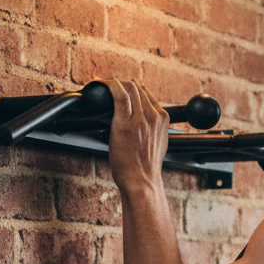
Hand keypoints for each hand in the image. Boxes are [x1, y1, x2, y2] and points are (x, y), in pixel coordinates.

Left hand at [104, 79, 169, 193]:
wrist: (141, 181)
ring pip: (128, 88)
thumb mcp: (158, 144)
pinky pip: (118, 94)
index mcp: (163, 120)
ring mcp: (139, 118)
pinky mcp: (124, 122)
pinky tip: (101, 83)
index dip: (133, 88)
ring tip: (104, 84)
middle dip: (123, 84)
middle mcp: (153, 115)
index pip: (147, 94)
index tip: (123, 88)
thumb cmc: (145, 168)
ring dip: (115, 83)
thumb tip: (143, 123)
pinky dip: (109, 85)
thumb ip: (154, 129)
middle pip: (137, 88)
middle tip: (110, 86)